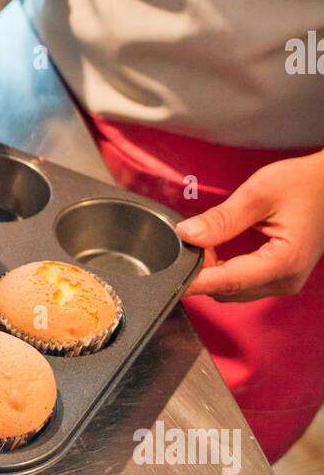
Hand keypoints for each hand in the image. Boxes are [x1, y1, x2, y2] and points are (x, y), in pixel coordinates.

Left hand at [177, 150, 323, 300]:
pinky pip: (243, 283)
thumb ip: (221, 219)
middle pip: (227, 290)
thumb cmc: (306, 184)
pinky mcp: (281, 276)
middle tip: (187, 241)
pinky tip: (217, 248)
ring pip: (233, 290)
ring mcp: (285, 282)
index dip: (194, 280)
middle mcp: (285, 281)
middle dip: (202, 271)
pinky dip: (225, 269)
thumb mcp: (259, 193)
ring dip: (213, 271)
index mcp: (283, 263)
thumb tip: (188, 235)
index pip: (226, 282)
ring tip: (204, 240)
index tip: (168, 277)